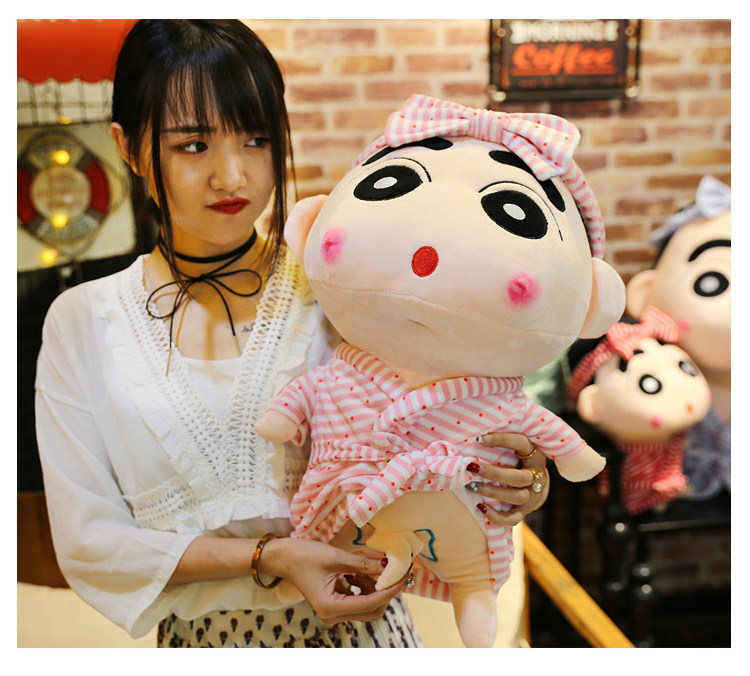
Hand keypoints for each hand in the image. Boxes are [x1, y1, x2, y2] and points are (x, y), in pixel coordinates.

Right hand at [260, 537, 408, 624]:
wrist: (283, 557)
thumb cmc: (304, 556)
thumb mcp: (335, 557)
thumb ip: (362, 563)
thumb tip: (387, 565)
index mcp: (332, 607)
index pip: (371, 603)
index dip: (390, 590)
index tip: (404, 576)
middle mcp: (333, 615)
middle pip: (372, 610)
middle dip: (386, 591)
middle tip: (395, 571)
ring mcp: (334, 611)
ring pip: (367, 605)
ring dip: (375, 587)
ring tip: (371, 566)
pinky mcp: (335, 603)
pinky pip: (358, 599)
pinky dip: (365, 585)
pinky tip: (360, 570)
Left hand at [466, 432, 549, 526]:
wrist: (537, 484)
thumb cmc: (519, 461)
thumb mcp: (517, 449)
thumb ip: (502, 445)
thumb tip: (475, 436)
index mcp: (535, 456)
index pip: (522, 444)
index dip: (503, 440)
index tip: (481, 438)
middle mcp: (537, 476)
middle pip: (519, 477)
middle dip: (494, 473)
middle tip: (472, 466)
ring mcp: (533, 495)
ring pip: (517, 497)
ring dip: (493, 492)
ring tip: (472, 486)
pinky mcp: (526, 511)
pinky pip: (513, 518)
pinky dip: (496, 516)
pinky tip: (480, 507)